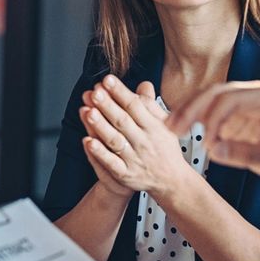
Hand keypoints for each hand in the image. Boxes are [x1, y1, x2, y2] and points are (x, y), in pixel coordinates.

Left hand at [80, 76, 194, 203]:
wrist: (171, 180)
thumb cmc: (165, 148)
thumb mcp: (164, 124)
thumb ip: (151, 105)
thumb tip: (144, 84)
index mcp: (153, 127)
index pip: (135, 106)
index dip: (120, 92)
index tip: (107, 80)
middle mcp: (143, 141)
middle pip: (123, 121)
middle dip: (108, 106)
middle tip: (95, 92)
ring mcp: (134, 158)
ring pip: (115, 140)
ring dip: (101, 126)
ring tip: (88, 112)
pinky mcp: (125, 174)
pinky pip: (111, 163)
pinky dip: (99, 153)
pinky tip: (87, 141)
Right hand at [165, 81, 259, 190]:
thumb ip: (243, 154)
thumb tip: (213, 150)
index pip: (232, 98)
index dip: (214, 118)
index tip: (207, 142)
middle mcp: (253, 94)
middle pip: (216, 93)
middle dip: (192, 109)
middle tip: (173, 128)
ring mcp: (241, 103)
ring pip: (207, 99)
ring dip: (187, 112)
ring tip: (168, 127)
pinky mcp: (232, 115)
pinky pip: (207, 112)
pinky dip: (191, 119)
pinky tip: (176, 128)